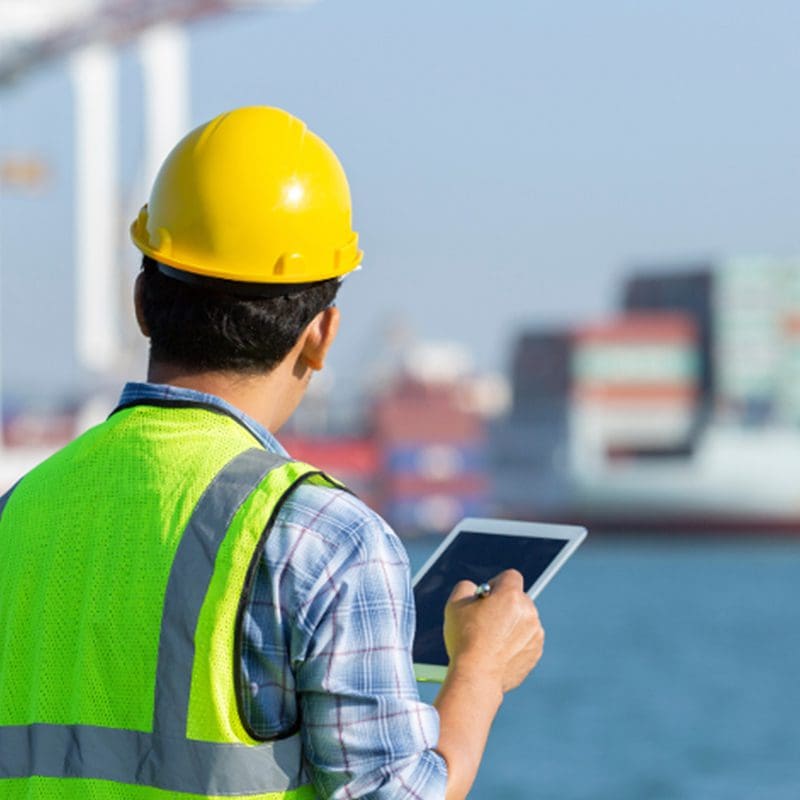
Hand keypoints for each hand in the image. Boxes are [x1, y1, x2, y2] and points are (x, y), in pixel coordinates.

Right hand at [442, 570, 544, 693]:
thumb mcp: (455, 604)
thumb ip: (466, 587)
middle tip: (486, 621)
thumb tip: (476, 589)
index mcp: (511, 595)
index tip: (485, 598)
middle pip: (518, 599)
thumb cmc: (464, 639)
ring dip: (511, 625)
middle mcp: (529, 612)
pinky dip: (515, 643)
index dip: (496, 584)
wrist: (476, 676)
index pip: (510, 576)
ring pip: (523, 620)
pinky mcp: (535, 653)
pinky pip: (526, 640)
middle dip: (504, 605)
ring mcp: (535, 634)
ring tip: (491, 640)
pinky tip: (498, 653)